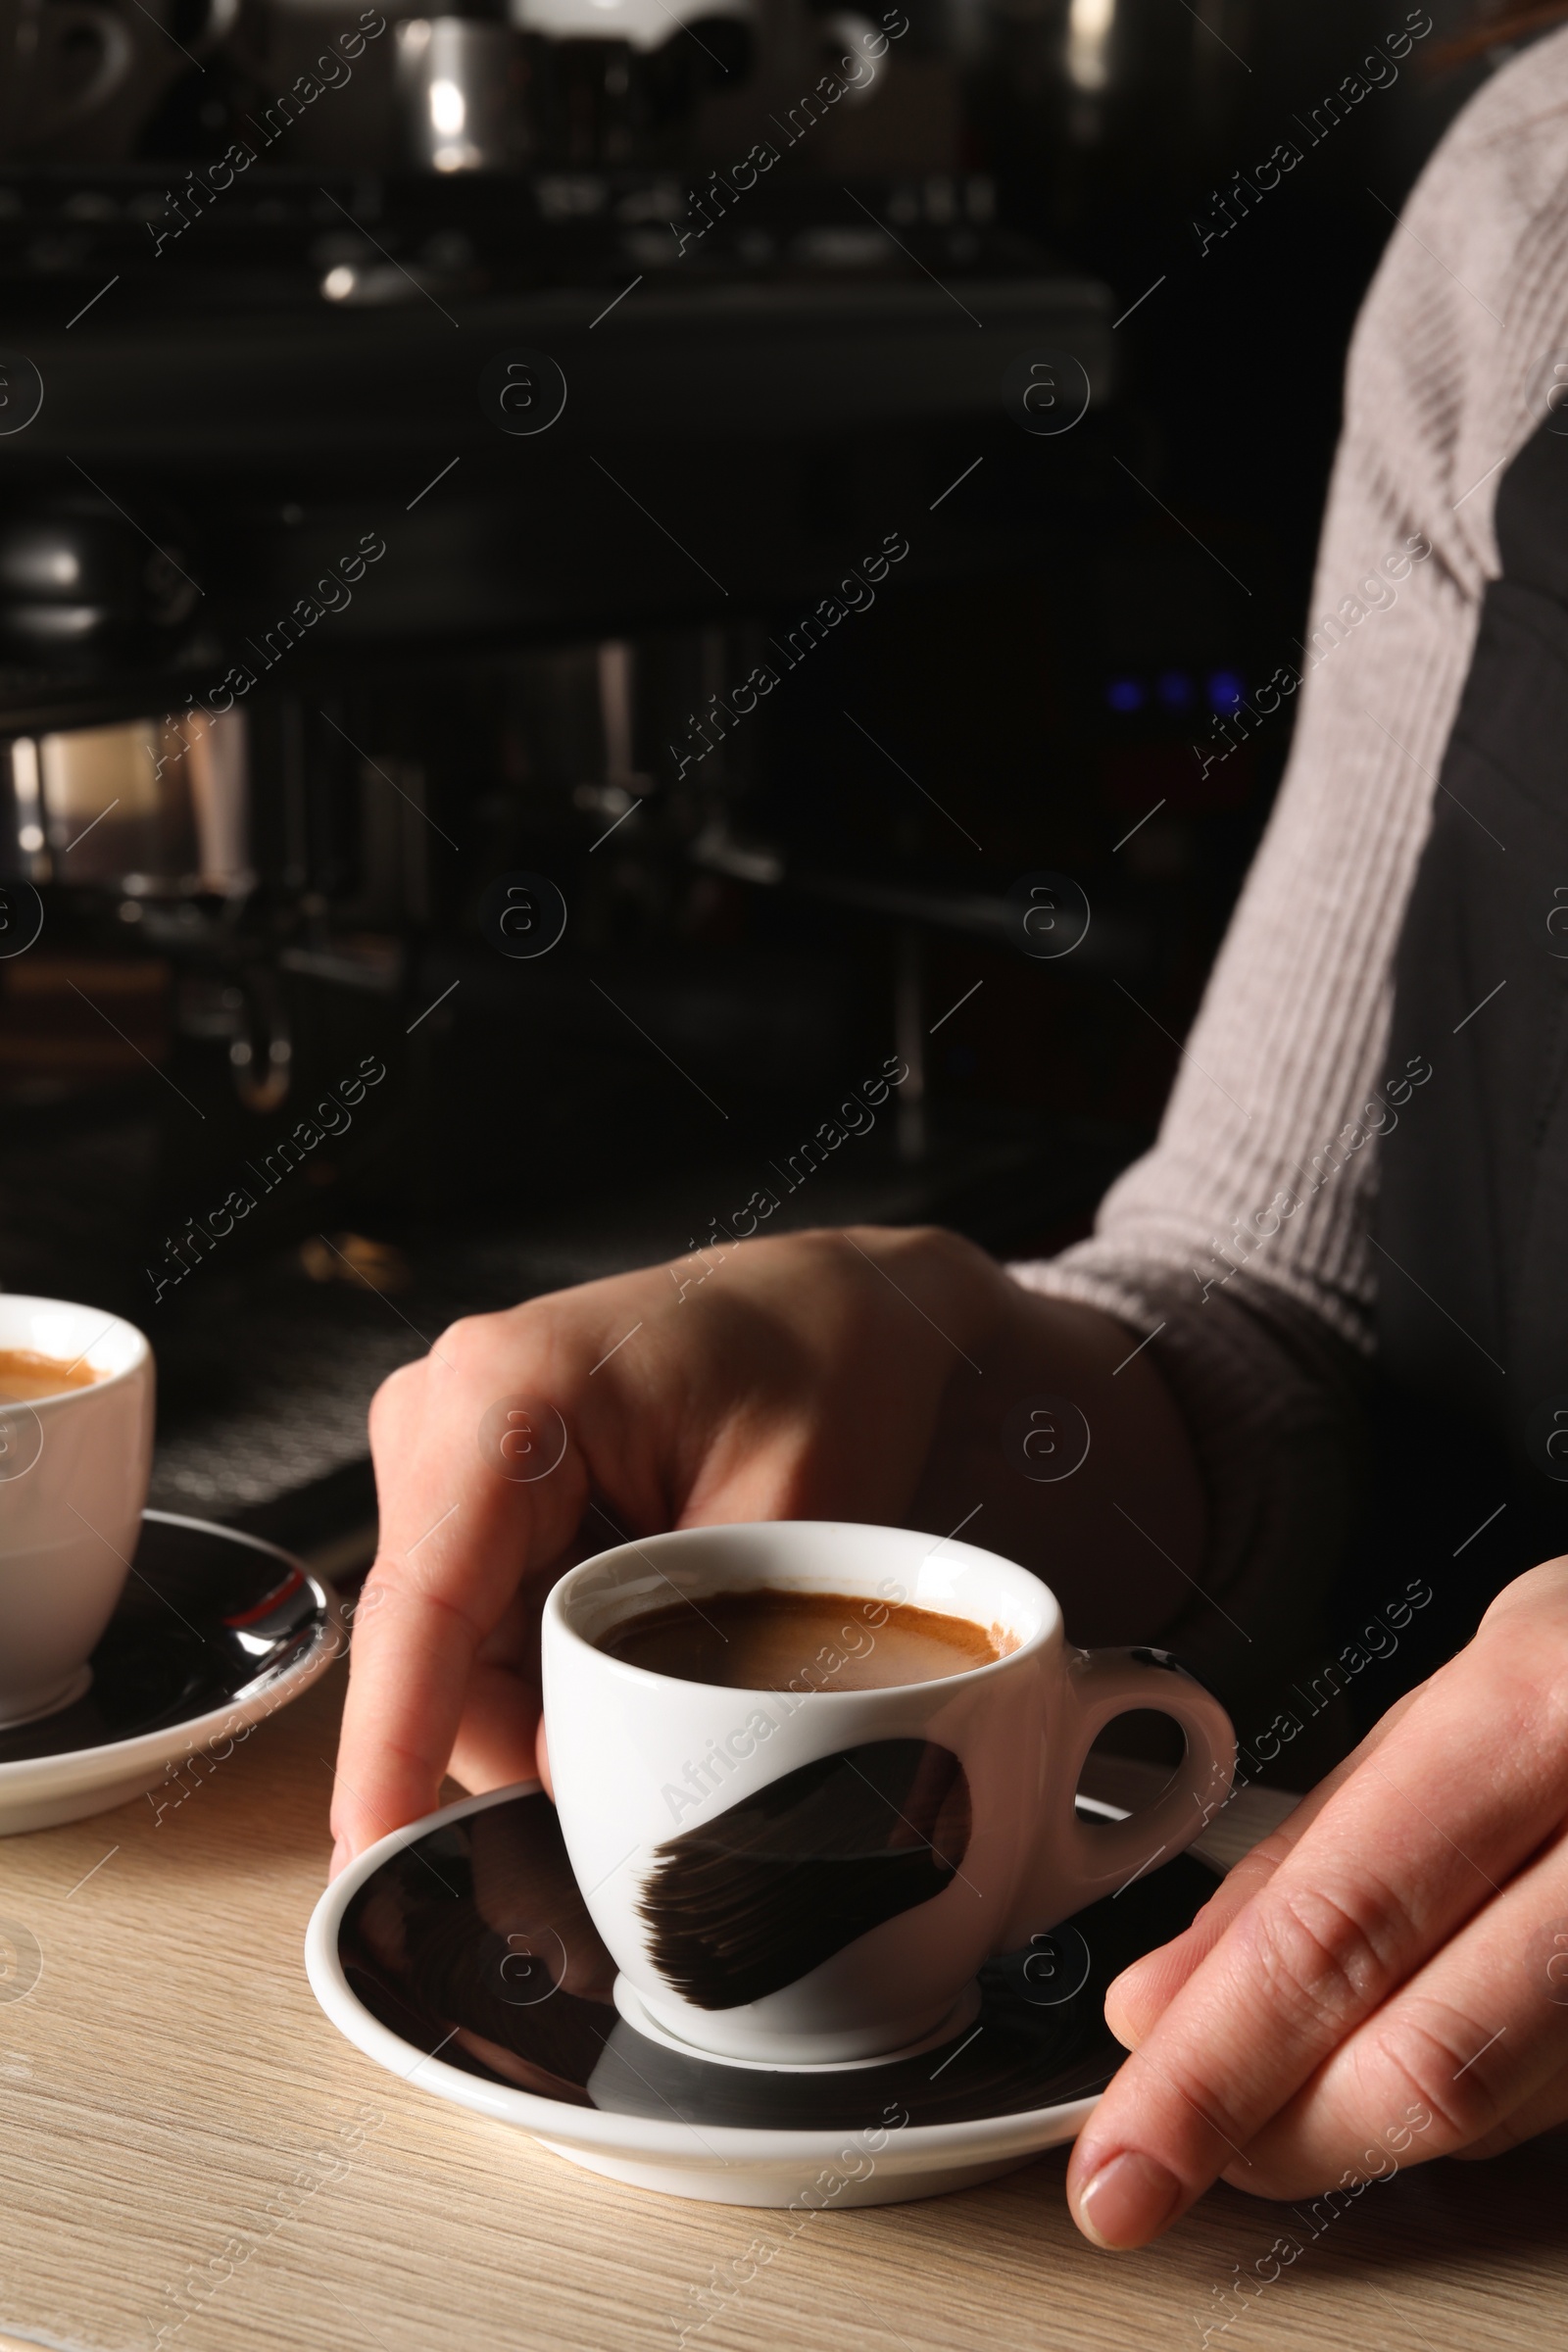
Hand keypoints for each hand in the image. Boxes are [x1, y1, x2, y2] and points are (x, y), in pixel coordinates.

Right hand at [327, 1223, 1203, 1873]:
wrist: (838, 1304)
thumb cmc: (826, 1366)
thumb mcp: (794, 1517)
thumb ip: (689, 1657)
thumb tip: (578, 1790)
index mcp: (506, 1395)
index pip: (421, 1608)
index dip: (388, 1748)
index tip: (369, 1861)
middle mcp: (444, 1413)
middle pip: (438, 1656)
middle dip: (529, 1740)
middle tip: (665, 1758)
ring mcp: (445, 1450)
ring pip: (459, 1657)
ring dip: (553, 1700)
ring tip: (682, 1651)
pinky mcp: (469, 1489)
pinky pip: (485, 1629)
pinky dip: (558, 1665)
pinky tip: (646, 1629)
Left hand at [1066, 1560, 1567, 2246]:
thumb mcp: (1462, 1696)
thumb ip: (1313, 1845)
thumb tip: (1163, 2000)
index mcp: (1544, 1713)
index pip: (1337, 1929)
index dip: (1210, 2066)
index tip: (1122, 2155)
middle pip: (1428, 2056)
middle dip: (1269, 2133)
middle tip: (1165, 2158)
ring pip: (1500, 2104)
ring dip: (1356, 2121)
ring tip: (1268, 2095)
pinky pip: (1563, 2096)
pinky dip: (1464, 2096)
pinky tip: (1409, 2049)